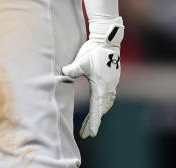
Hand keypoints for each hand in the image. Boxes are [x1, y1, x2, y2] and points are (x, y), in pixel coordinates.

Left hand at [61, 16, 123, 137]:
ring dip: (98, 115)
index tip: (92, 134)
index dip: (94, 122)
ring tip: (90, 124)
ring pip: (105, 105)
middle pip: (101, 110)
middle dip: (93, 122)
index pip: (97, 109)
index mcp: (101, 86)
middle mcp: (108, 88)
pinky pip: (108, 98)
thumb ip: (72, 69)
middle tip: (85, 134)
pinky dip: (103, 106)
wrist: (107, 41)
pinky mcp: (111, 80)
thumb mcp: (82, 61)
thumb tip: (63, 74)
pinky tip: (99, 108)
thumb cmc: (94, 51)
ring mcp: (111, 84)